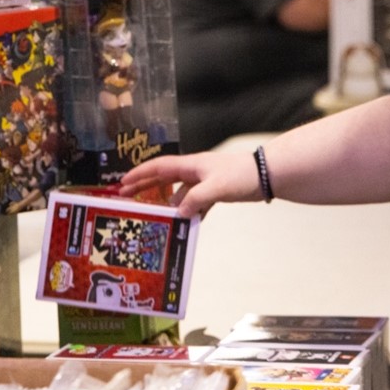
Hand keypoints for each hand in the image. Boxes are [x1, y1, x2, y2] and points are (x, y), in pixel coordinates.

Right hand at [118, 152, 262, 217]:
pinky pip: (195, 203)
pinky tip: (183, 224)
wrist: (266, 175)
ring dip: (167, 204)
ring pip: (180, 193)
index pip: (159, 167)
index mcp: (191, 165)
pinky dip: (188, 212)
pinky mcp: (215, 192)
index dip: (140, 174)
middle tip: (125, 197)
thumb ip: (195, 200)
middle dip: (145, 187)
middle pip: (164, 178)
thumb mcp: (215, 187)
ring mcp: (205, 182)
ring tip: (153, 217)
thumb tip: (177, 213)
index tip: (123, 182)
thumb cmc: (241, 176)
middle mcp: (195, 172)